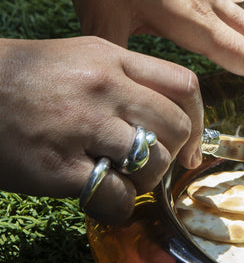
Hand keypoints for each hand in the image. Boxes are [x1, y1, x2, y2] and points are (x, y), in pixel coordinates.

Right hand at [0, 36, 202, 223]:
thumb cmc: (25, 75)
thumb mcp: (81, 56)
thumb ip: (125, 76)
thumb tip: (164, 109)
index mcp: (112, 59)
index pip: (184, 86)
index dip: (198, 118)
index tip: (189, 142)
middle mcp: (105, 89)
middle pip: (176, 126)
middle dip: (175, 153)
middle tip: (157, 166)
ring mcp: (83, 127)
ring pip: (153, 162)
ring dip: (147, 181)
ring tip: (124, 180)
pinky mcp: (60, 167)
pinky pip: (118, 195)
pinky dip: (119, 206)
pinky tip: (101, 198)